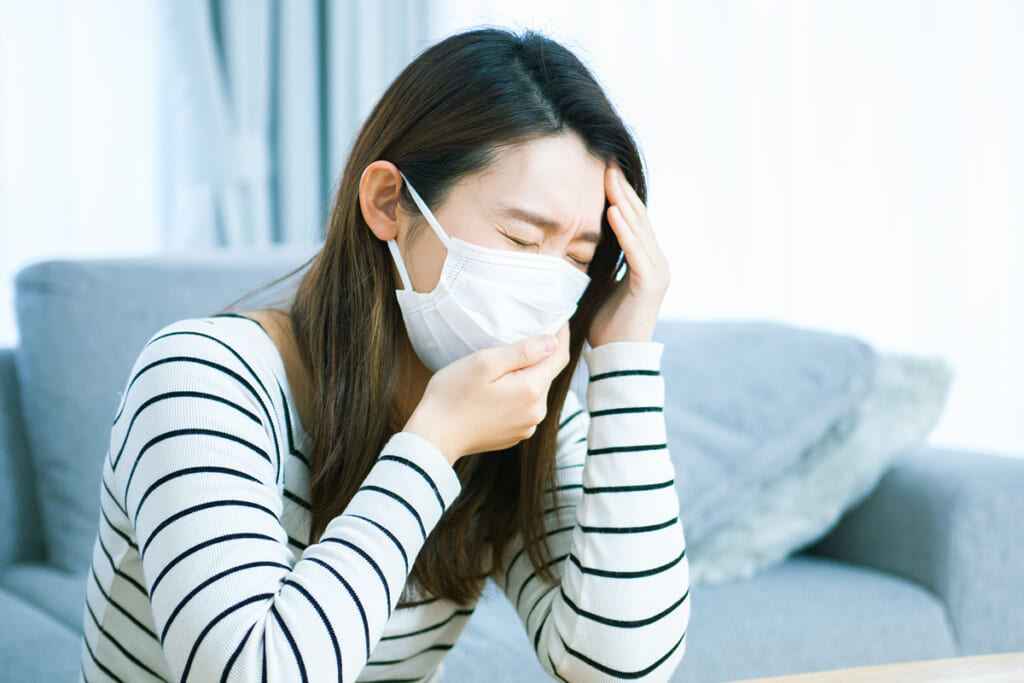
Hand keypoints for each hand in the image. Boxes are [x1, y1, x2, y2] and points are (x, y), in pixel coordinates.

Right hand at [403, 322, 571, 464]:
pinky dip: (518, 394)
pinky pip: (525, 407)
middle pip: (547, 374)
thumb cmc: (453, 396)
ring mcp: (526, 426)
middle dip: (540, 356)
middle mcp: (536, 411)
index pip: (559, 356)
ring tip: (504, 366)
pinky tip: (497, 390)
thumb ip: (523, 352)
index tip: (557, 320)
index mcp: (531, 390)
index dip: (560, 335)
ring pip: (536, 391)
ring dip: (527, 376)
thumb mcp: (484, 362)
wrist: (432, 437)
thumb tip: (553, 342)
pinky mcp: (515, 435)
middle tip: (522, 339)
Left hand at [587, 161, 670, 346]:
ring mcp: (658, 271)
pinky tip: (612, 212)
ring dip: (622, 202)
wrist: (617, 356)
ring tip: (608, 178)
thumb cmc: (605, 324)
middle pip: (638, 217)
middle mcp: (657, 261)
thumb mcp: (600, 283)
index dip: (619, 195)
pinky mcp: (651, 284)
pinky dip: (624, 231)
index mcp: (646, 260)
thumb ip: (600, 261)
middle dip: (621, 190)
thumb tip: (580, 241)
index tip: (603, 171)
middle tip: (606, 163)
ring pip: (638, 229)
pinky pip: (636, 251)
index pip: (632, 220)